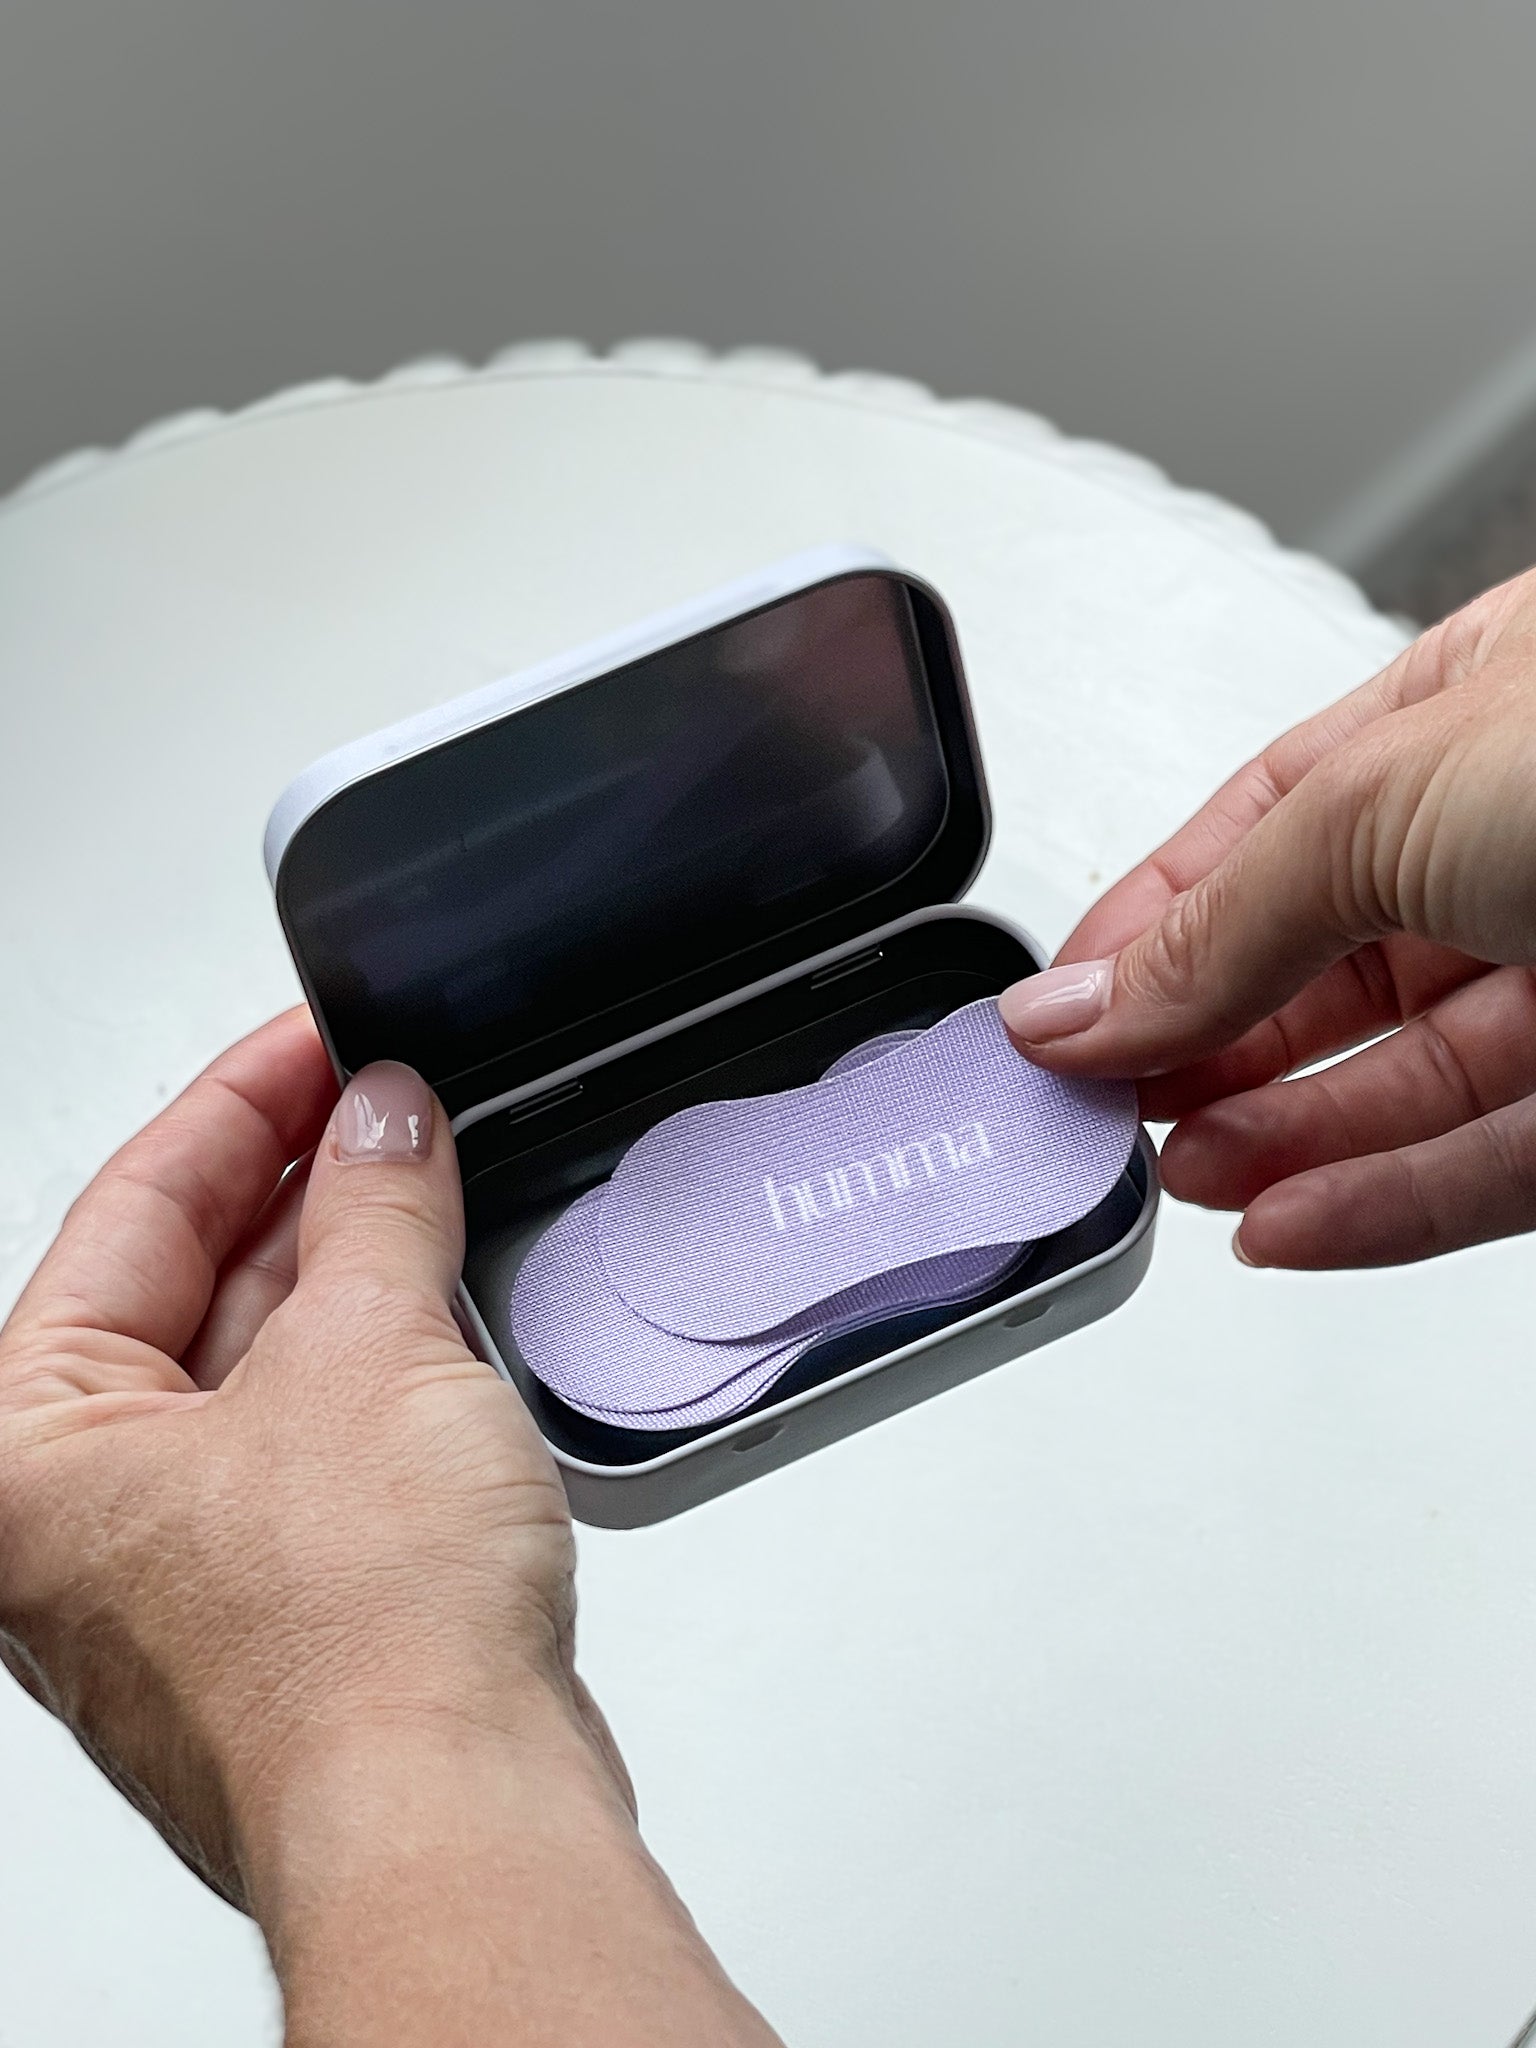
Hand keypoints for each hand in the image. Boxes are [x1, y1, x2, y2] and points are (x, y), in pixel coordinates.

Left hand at [0, 1013, 778, 2043]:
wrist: (452, 1819)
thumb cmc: (351, 1649)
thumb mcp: (369, 1352)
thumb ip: (374, 1207)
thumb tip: (384, 1120)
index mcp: (26, 1450)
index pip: (130, 1209)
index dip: (240, 1103)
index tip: (317, 1039)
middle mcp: (78, 1520)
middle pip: (183, 1285)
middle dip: (296, 1179)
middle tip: (384, 1095)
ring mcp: (179, 1572)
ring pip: (254, 1365)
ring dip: (342, 1266)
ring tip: (422, 1171)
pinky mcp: (276, 1610)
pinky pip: (311, 1440)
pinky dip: (370, 1363)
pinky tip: (434, 1299)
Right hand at [998, 567, 1535, 1268]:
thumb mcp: (1390, 793)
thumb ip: (1226, 920)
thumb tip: (1083, 1000)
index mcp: (1462, 712)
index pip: (1262, 830)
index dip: (1153, 924)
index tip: (1060, 1012)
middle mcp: (1521, 842)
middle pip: (1323, 966)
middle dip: (1205, 1041)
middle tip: (1099, 1105)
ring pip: (1399, 1080)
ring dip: (1277, 1136)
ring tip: (1174, 1171)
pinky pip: (1487, 1164)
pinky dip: (1378, 1202)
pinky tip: (1284, 1222)